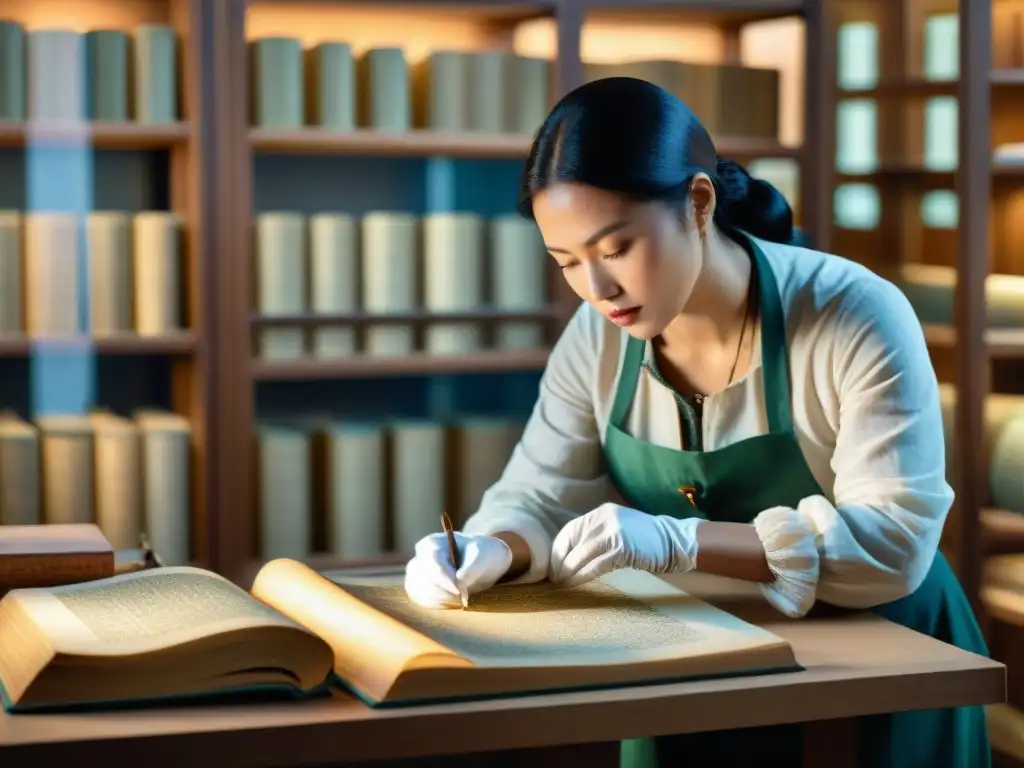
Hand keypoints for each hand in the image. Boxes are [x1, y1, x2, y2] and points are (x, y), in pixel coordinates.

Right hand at [404, 531, 512, 609]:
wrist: (480, 563)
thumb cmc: (480, 554)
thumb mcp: (482, 556)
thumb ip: (472, 567)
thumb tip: (460, 581)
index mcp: (433, 542)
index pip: (433, 562)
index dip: (444, 579)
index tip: (459, 591)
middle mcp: (420, 556)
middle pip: (422, 577)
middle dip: (443, 591)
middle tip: (462, 598)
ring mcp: (417, 572)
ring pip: (418, 590)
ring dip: (439, 600)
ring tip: (459, 600)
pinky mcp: (419, 587)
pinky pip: (420, 599)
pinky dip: (435, 604)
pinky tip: (451, 603)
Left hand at [549, 503, 700, 587]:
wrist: (673, 541)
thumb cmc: (643, 539)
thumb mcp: (617, 528)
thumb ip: (596, 535)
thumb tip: (569, 555)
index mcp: (601, 512)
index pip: (570, 530)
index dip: (558, 549)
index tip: (553, 565)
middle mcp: (605, 518)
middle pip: (573, 542)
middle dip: (560, 562)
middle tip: (554, 578)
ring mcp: (614, 532)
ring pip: (581, 555)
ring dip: (568, 572)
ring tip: (562, 583)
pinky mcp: (622, 548)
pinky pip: (595, 565)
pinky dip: (582, 576)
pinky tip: (575, 583)